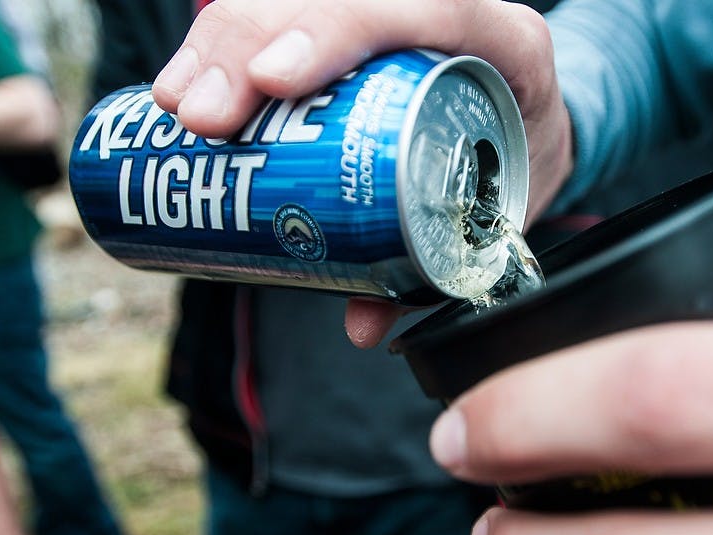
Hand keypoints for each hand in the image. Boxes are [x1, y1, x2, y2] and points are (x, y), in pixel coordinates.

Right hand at [153, 1, 572, 347]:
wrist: (533, 123)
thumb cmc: (519, 170)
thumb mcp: (498, 217)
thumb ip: (439, 266)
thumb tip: (363, 325)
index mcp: (504, 42)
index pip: (424, 7)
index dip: (340, 28)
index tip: (274, 83)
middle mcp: (445, 10)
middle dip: (253, 44)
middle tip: (203, 119)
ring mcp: (394, 9)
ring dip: (223, 44)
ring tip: (179, 105)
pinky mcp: (352, 22)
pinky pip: (281, 14)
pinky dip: (224, 44)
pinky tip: (184, 85)